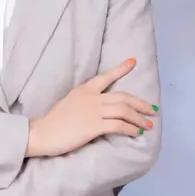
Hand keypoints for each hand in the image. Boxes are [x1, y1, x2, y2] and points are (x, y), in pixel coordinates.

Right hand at [28, 58, 159, 157]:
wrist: (43, 133)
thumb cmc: (54, 121)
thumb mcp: (69, 103)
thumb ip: (85, 102)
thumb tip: (101, 108)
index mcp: (83, 90)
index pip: (105, 77)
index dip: (120, 69)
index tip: (132, 62)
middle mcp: (90, 98)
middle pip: (122, 97)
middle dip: (140, 103)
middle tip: (152, 109)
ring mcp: (93, 111)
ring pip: (124, 110)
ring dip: (139, 118)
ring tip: (148, 124)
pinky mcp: (94, 126)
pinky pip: (119, 125)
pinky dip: (131, 129)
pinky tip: (137, 133)